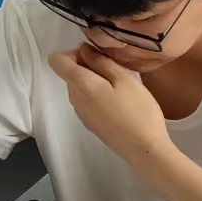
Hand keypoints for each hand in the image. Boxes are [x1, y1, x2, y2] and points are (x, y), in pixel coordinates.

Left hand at [48, 45, 174, 167]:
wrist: (145, 151)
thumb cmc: (138, 112)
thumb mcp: (124, 79)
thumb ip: (101, 61)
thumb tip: (83, 49)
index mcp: (80, 85)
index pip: (56, 60)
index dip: (73, 52)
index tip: (95, 57)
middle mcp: (74, 99)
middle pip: (69, 72)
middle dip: (88, 66)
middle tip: (115, 72)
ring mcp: (81, 113)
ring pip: (79, 86)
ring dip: (95, 81)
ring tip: (121, 88)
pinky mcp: (90, 123)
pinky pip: (86, 100)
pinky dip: (98, 95)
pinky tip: (120, 103)